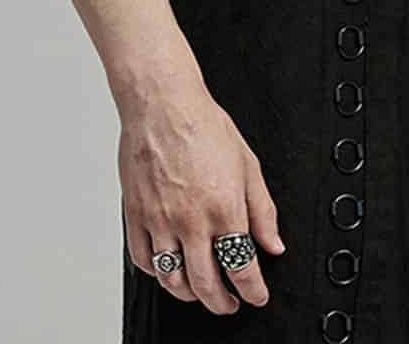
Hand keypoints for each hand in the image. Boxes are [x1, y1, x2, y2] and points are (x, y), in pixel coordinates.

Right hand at [118, 78, 285, 314]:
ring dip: (189, 294)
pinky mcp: (135, 216)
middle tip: (229, 303)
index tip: (256, 296)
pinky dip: (157, 274)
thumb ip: (263, 210)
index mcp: (224, 208)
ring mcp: (160, 221)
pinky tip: (168, 269)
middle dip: (222, 303)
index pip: (242, 268)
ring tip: (200, 291)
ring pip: (173, 280)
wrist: (163, 104)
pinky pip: (143, 261)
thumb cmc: (203, 125)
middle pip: (206, 284)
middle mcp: (191, 221)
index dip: (253, 291)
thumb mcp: (248, 164)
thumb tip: (273, 243)